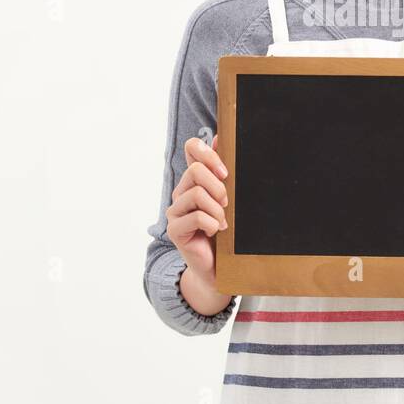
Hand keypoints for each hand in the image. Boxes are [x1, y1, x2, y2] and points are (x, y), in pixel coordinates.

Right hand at [165, 134, 228, 282]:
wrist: (218, 265)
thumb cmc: (224, 231)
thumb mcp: (228, 199)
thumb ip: (222, 172)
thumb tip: (221, 137)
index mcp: (194, 180)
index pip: (191, 148)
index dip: (208, 152)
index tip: (225, 172)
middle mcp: (181, 191)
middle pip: (196, 171)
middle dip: (218, 187)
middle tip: (227, 204)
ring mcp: (175, 210)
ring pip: (196, 193)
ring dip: (217, 209)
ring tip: (222, 223)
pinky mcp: (174, 229)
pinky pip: (196, 216)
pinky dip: (212, 224)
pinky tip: (215, 232)